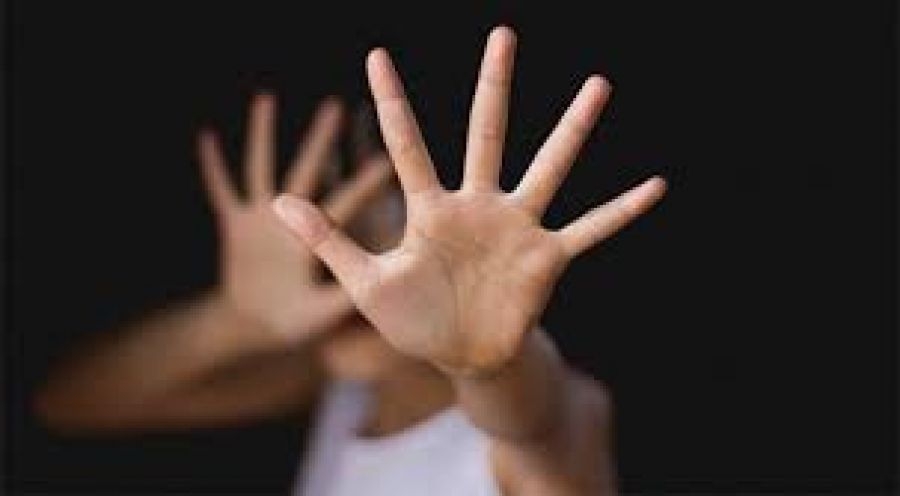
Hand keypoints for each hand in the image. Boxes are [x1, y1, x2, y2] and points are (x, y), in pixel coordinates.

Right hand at [198, 95, 391, 342]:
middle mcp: (290, 222)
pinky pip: (221, 191)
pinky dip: (213, 168)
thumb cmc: (297, 324)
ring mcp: (261, 220)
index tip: (385, 156)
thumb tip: (372, 293)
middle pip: (308, 172)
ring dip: (264, 137)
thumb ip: (341, 303)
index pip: (346, 204)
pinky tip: (207, 138)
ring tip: (266, 100)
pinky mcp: (235, 227)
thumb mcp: (320, 316)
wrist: (259, 327)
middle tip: (338, 107)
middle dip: (321, 141)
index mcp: (319, 242)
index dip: (364, 182)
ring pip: (261, 168)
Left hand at [274, 27, 665, 375]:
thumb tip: (279, 203)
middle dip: (493, 84)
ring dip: (572, 129)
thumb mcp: (366, 283)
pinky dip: (620, 210)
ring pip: (548, 166)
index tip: (375, 55)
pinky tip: (655, 185)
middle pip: (486, 132)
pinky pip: (591, 228)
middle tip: (502, 32)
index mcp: (430, 210)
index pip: (407, 145)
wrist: (461, 356)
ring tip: (597, 85)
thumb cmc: (414, 320)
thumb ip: (328, 241)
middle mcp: (477, 205)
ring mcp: (515, 227)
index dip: (391, 102)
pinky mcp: (546, 257)